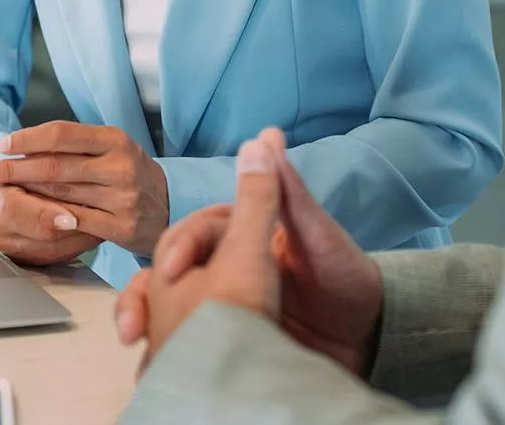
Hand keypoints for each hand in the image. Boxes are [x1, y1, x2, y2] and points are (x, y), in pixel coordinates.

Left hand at [0, 121, 169, 255]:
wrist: (170, 204)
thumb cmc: (130, 174)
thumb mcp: (112, 150)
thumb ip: (75, 147)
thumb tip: (24, 146)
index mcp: (115, 140)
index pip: (62, 134)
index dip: (26, 139)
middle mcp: (120, 165)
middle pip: (56, 166)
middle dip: (15, 169)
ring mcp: (123, 196)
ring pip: (61, 194)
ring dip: (25, 195)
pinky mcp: (122, 225)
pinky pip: (75, 222)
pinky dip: (48, 218)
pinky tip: (29, 216)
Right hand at [116, 129, 383, 376]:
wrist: (369, 337)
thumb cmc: (346, 275)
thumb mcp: (317, 233)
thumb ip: (288, 190)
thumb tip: (266, 135)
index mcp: (246, 239)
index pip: (201, 232)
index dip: (184, 245)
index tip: (175, 267)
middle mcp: (229, 271)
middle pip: (174, 274)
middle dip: (148, 292)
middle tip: (135, 321)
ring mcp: (226, 310)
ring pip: (170, 312)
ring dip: (148, 324)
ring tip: (135, 343)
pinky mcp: (228, 345)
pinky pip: (187, 349)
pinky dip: (166, 356)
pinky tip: (155, 368)